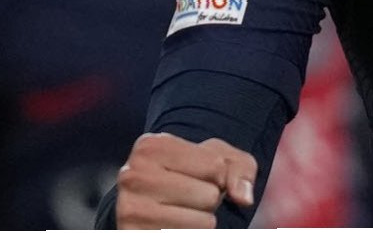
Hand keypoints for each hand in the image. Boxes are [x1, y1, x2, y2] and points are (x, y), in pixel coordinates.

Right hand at [114, 132, 256, 229]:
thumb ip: (239, 169)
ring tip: (184, 212)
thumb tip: (243, 198)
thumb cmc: (190, 175)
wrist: (152, 203)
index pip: (215, 167)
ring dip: (201, 221)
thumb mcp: (218, 159)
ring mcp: (129, 210)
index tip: (199, 175)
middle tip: (190, 197)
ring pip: (202, 223)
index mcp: (151, 147)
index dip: (218, 175)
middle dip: (209, 199)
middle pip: (209, 196)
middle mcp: (132, 176)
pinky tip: (175, 226)